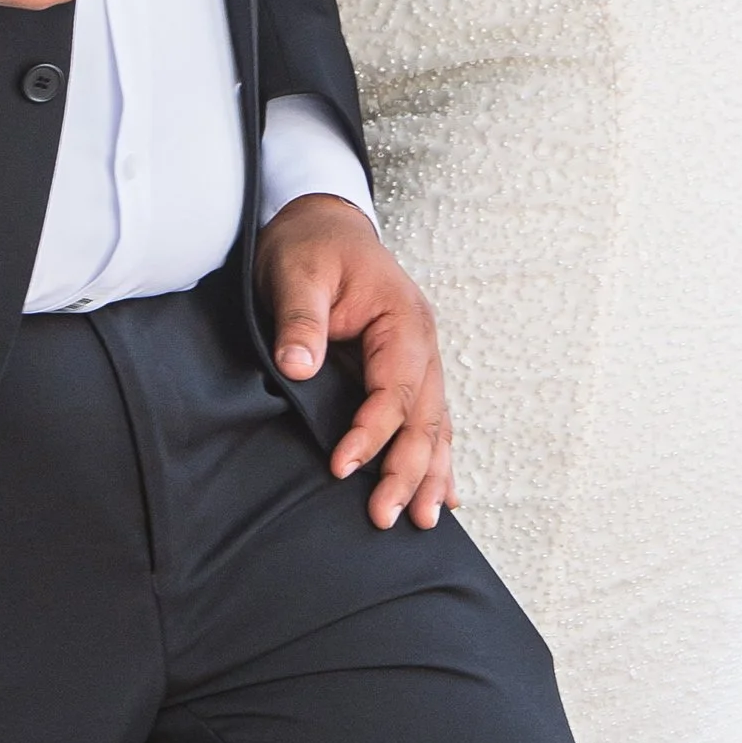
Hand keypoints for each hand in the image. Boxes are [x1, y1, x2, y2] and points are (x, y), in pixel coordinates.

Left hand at [255, 194, 458, 530]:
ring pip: (435, 424)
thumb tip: (298, 366)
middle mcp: (421, 342)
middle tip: (387, 517)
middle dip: (410, 471)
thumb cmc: (311, 245)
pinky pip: (428, 418)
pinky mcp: (406, 368)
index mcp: (403, 320)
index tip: (341, 468)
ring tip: (423, 521)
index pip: (394, 391)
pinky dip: (436, 456)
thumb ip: (301, 320)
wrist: (321, 221)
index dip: (371, 434)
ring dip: (430, 473)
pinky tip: (442, 493)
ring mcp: (419, 356)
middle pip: (425, 418)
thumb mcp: (298, 272)